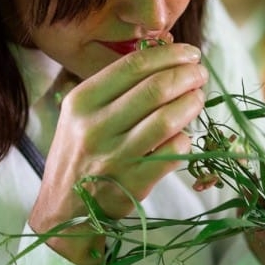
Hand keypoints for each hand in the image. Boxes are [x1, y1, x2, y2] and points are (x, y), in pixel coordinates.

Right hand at [29, 41, 207, 264]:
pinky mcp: (133, 184)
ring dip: (192, 104)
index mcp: (82, 101)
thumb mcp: (81, 115)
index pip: (134, 65)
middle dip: (188, 76)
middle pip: (156, 88)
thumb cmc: (79, 154)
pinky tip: (184, 135)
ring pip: (169, 119)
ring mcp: (115, 157)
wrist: (63, 211)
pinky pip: (173, 152)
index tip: (190, 54)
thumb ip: (115, 88)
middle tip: (200, 75)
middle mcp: (95, 127)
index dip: (170, 55)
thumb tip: (167, 59)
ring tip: (197, 99)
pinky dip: (186, 140)